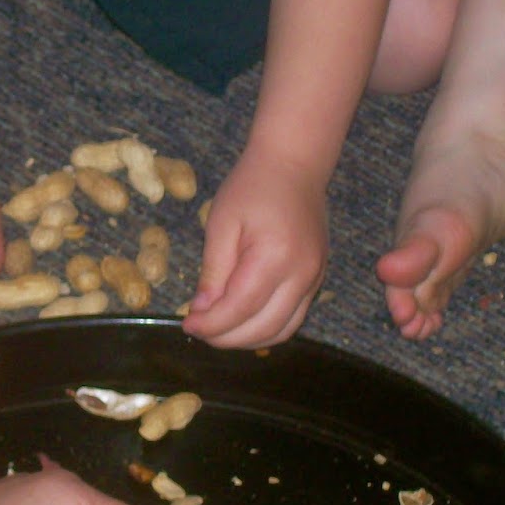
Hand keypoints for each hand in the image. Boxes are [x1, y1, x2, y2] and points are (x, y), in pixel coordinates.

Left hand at [181, 151, 329, 348]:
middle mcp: (302, 274)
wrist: (294, 165)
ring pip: (283, 331)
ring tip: (218, 329)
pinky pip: (293, 317)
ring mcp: (315, 279)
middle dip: (227, 338)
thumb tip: (201, 312)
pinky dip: (266, 327)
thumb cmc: (252, 187)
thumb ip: (213, 272)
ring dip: (248, 339)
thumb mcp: (221, 224)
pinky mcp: (317, 279)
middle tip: (199, 330)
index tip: (187, 326)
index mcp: (275, 257)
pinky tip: (242, 320)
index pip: (239, 309)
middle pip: (264, 328)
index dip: (211, 325)